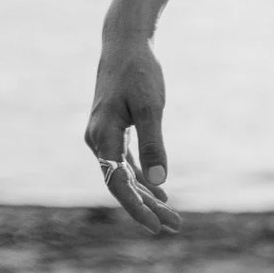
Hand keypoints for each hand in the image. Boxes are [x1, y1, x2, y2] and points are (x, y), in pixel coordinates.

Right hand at [84, 32, 181, 234]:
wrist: (126, 45)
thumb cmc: (140, 73)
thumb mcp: (151, 108)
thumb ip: (154, 144)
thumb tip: (159, 180)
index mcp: (103, 138)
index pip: (118, 184)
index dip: (137, 208)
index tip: (156, 227)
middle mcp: (98, 140)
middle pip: (123, 184)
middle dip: (148, 208)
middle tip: (175, 227)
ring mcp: (104, 135)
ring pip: (125, 175)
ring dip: (148, 196)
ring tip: (172, 217)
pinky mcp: (114, 129)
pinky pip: (127, 162)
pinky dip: (143, 178)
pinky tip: (160, 192)